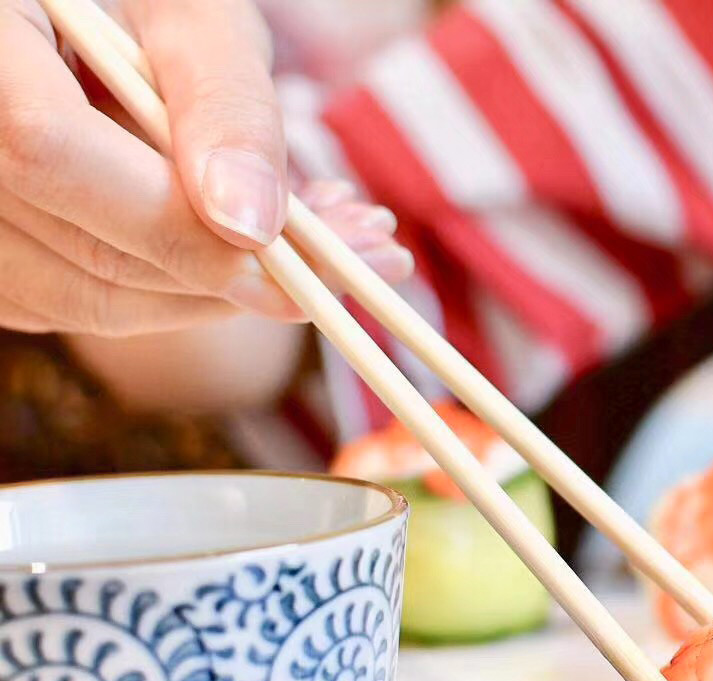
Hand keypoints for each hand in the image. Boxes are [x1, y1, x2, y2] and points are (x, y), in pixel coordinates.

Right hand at [0, 0, 410, 337]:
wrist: (94, 24)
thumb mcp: (190, 12)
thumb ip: (222, 104)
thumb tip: (251, 226)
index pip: (49, 151)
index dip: (178, 220)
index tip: (300, 254)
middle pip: (88, 246)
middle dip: (245, 272)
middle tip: (366, 252)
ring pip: (100, 300)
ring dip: (232, 295)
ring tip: (333, 249)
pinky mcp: (5, 264)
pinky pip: (97, 309)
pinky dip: (193, 297)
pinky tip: (258, 257)